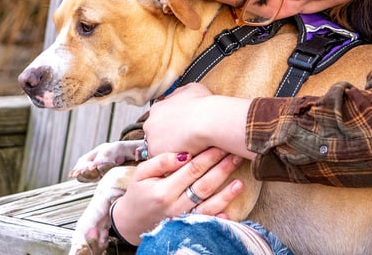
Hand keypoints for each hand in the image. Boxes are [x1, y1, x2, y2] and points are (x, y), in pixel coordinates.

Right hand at [111, 148, 243, 244]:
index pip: (192, 170)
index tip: (221, 144)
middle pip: (204, 185)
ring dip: (226, 194)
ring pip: (209, 206)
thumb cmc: (138, 193)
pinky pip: (205, 223)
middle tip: (237, 154)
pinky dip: (219, 218)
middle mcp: (175, 206)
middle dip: (222, 169)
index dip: (209, 156)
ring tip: (240, 182)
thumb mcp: (141, 174)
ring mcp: (182, 219)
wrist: (130, 223)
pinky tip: (230, 210)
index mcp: (164, 190)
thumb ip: (161, 162)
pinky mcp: (187, 228)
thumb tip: (184, 154)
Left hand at [143, 83, 255, 158]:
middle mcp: (151, 124)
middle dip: (169, 139)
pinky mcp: (158, 156)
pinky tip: (188, 159)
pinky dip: (175, 163)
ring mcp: (152, 141)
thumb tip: (179, 95)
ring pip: (160, 150)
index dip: (172, 126)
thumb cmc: (205, 106)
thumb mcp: (193, 89)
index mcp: (158, 108)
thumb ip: (181, 93)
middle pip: (157, 135)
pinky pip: (165, 162)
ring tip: (189, 152)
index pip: (160, 119)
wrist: (209, 121)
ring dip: (171, 151)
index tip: (181, 130)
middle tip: (186, 142)